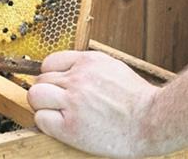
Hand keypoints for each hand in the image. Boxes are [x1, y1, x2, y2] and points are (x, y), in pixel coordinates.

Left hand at [28, 50, 159, 157]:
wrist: (151, 120)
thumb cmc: (137, 99)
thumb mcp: (113, 68)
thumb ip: (89, 68)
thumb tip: (69, 73)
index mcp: (89, 61)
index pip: (50, 62)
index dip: (51, 76)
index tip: (57, 86)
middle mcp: (78, 78)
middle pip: (40, 80)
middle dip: (46, 92)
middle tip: (58, 104)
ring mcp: (73, 101)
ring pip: (36, 96)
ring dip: (43, 106)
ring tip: (58, 114)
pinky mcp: (70, 126)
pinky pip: (41, 119)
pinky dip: (47, 123)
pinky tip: (62, 126)